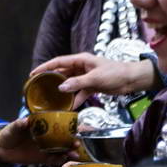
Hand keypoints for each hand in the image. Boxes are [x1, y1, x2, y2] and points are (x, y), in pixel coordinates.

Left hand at [0, 116, 80, 166]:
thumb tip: (25, 121)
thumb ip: (19, 125)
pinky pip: (54, 160)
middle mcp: (47, 137)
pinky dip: (59, 161)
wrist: (1, 149)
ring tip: (74, 155)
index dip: (68, 127)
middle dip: (71, 141)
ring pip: (61, 150)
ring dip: (68, 153)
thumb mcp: (12, 128)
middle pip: (63, 139)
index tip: (76, 128)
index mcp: (42, 126)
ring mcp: (46, 148)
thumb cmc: (8, 134)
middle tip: (77, 144)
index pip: (57, 125)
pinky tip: (64, 162)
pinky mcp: (42, 158)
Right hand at [30, 54, 157, 106]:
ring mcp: (86, 77)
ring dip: (63, 91)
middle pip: (62, 73)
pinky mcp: (92, 86)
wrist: (133, 79)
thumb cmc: (115, 73)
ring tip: (52, 99)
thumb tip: (60, 88)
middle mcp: (81, 67)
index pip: (58, 62)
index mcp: (80, 60)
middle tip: (39, 88)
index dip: (45, 67)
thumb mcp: (95, 78)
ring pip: (70, 84)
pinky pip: (80, 92)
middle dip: (52, 80)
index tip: (33, 74)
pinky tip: (70, 107)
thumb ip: (77, 83)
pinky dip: (75, 98)